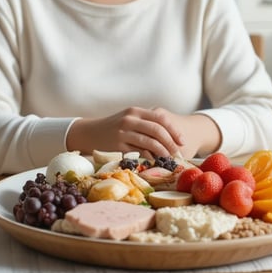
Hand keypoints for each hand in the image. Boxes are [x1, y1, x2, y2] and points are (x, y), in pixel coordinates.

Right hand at [66, 107, 219, 158]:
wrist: (89, 132)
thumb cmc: (112, 127)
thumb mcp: (128, 119)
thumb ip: (144, 123)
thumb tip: (167, 135)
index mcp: (135, 111)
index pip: (160, 118)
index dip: (174, 130)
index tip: (182, 140)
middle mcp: (130, 119)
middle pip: (158, 130)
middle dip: (171, 142)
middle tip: (178, 152)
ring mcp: (124, 132)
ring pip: (150, 142)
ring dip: (162, 151)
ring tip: (169, 158)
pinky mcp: (118, 144)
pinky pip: (139, 151)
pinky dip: (149, 157)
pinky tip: (155, 161)